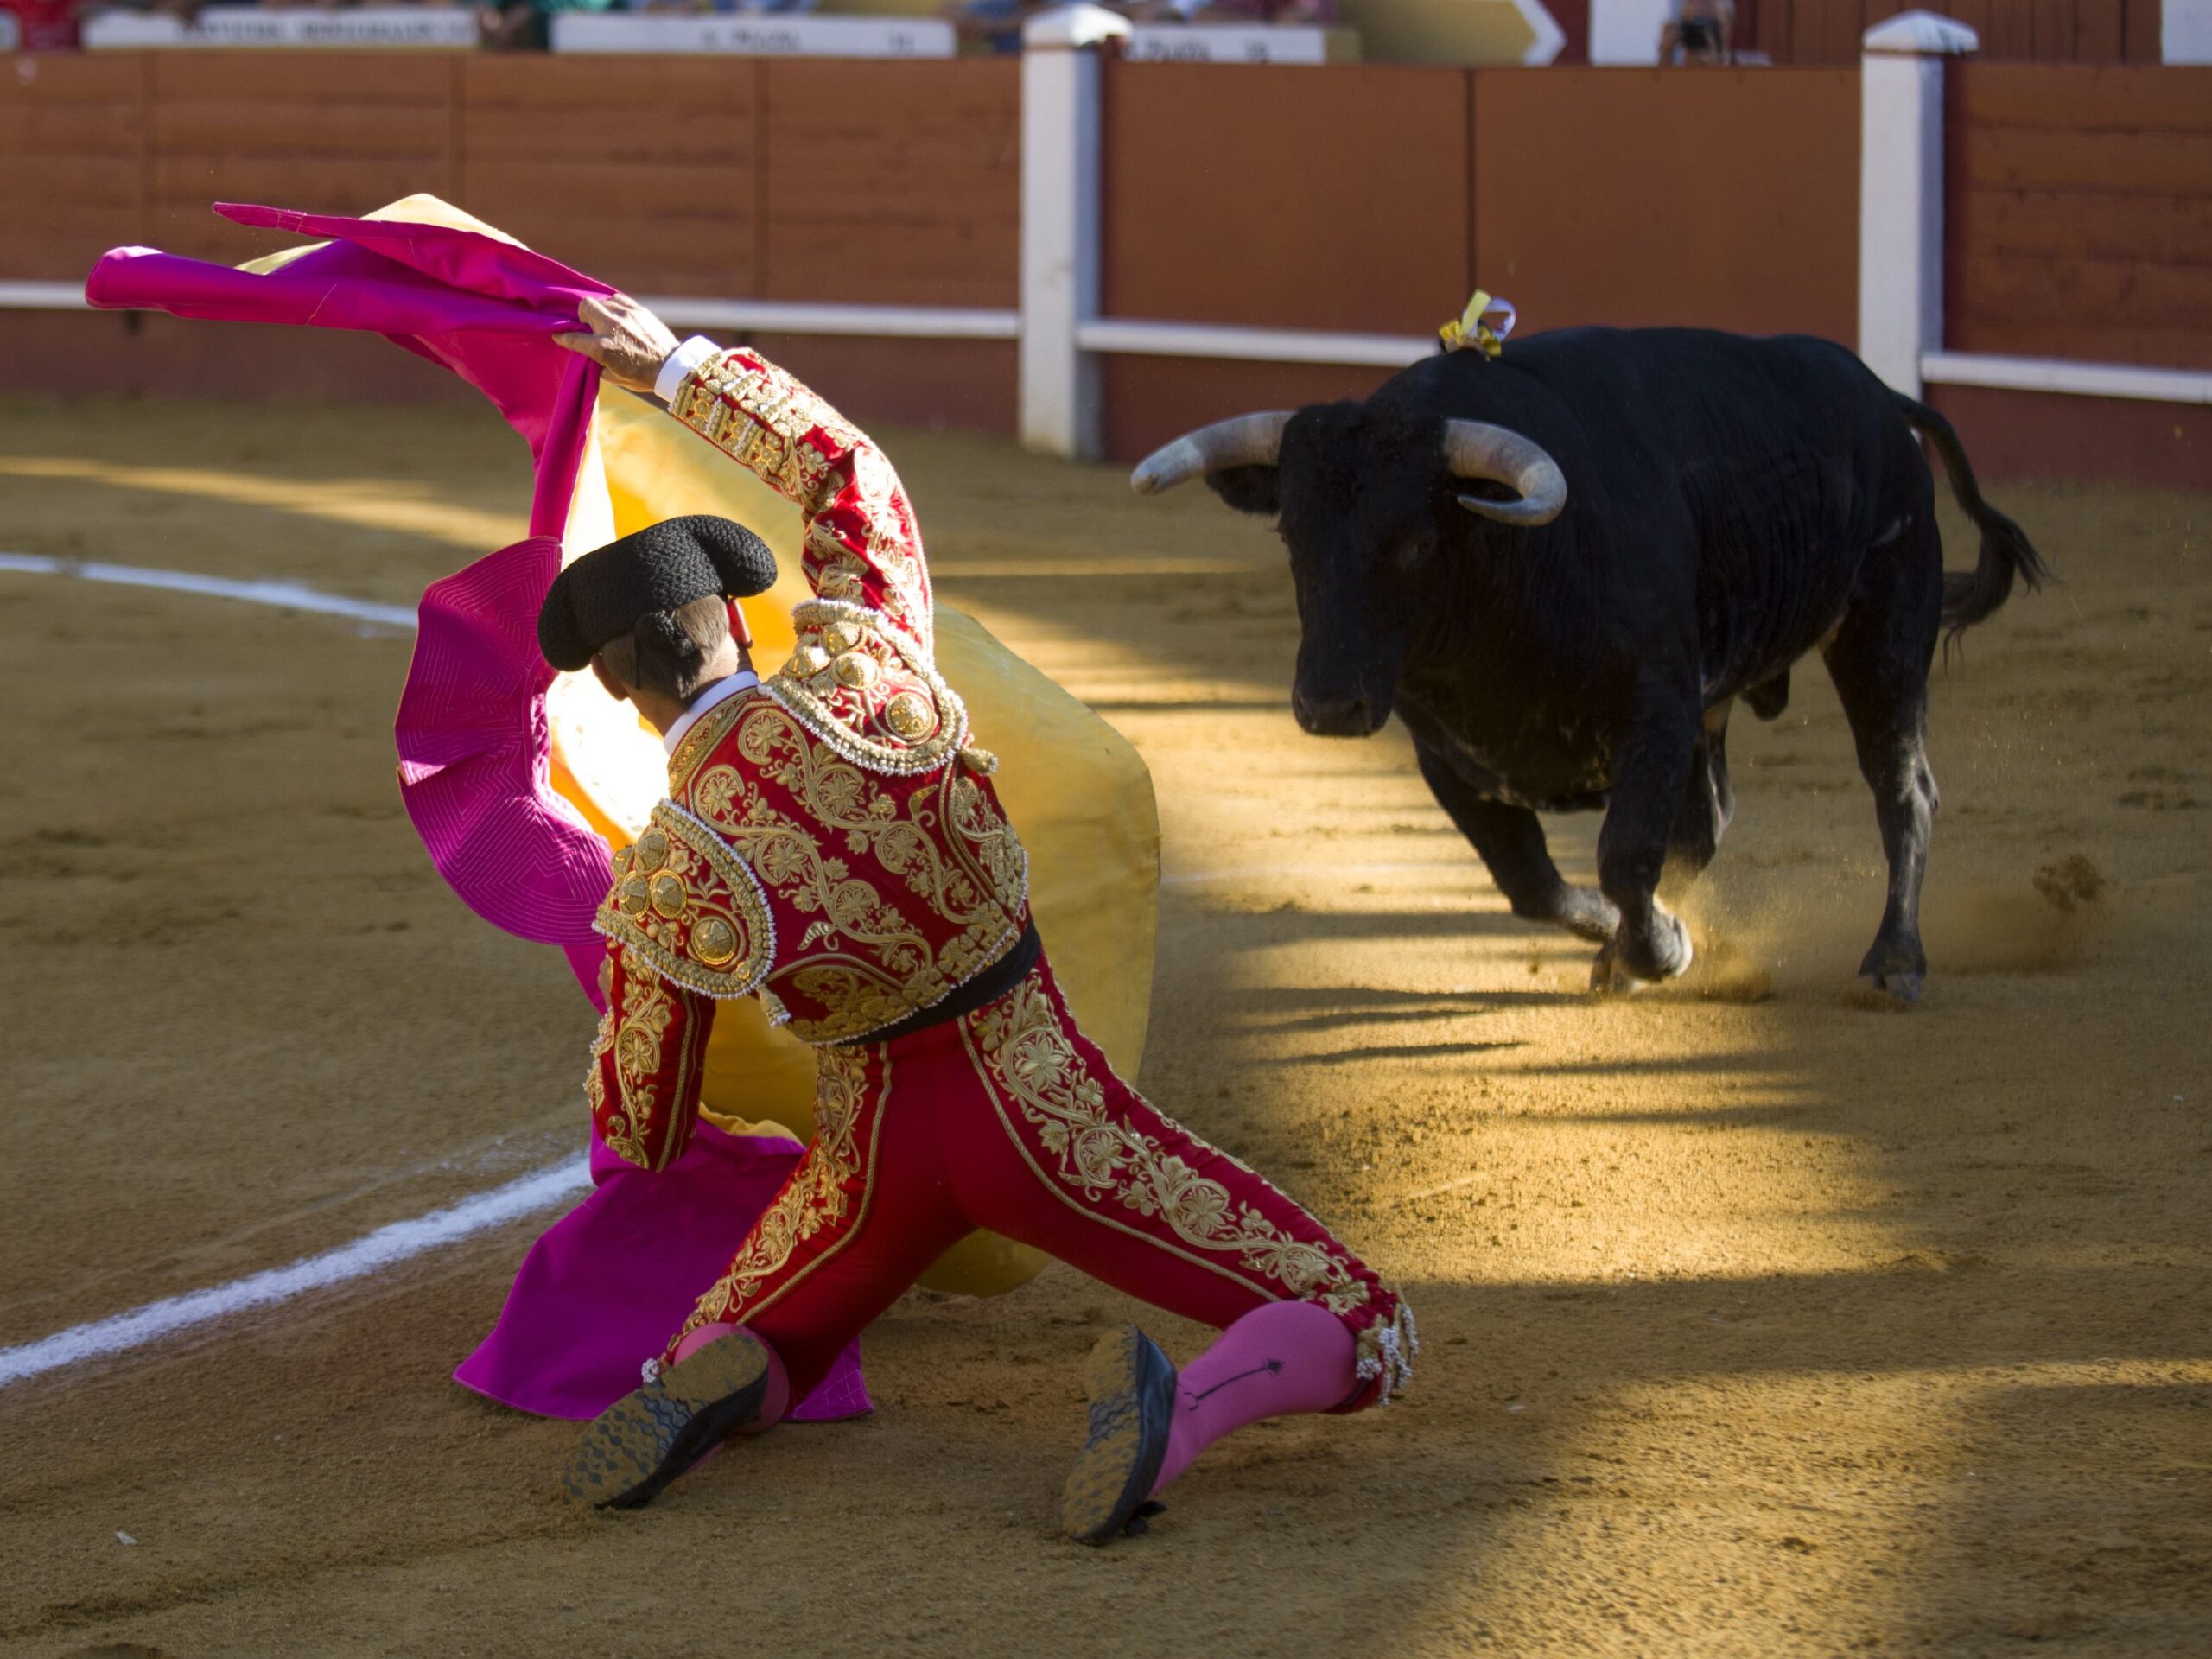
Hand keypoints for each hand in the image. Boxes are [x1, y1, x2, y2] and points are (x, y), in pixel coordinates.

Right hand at [557, 294, 680, 394]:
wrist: (672, 366)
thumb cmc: (642, 376)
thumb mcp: (614, 376)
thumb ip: (598, 362)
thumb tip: (590, 354)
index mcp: (602, 348)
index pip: (573, 338)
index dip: (563, 337)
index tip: (559, 336)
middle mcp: (611, 327)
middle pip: (584, 306)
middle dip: (583, 315)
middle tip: (589, 325)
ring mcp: (625, 315)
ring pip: (601, 300)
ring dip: (600, 310)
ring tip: (606, 321)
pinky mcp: (638, 309)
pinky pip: (618, 299)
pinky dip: (614, 306)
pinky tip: (618, 315)